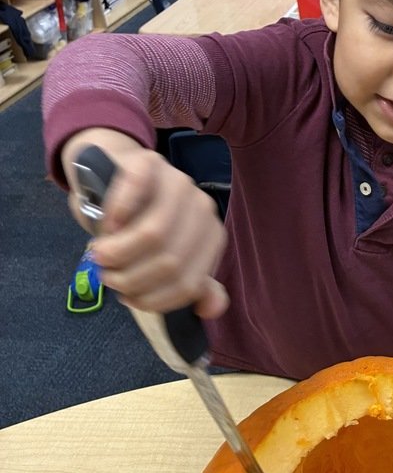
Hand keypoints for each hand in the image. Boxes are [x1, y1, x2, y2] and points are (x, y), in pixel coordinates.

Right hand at [62, 129, 228, 318]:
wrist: (118, 175)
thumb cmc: (140, 222)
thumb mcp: (167, 256)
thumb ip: (189, 282)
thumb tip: (210, 309)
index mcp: (211, 236)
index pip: (188, 284)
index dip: (154, 300)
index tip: (130, 298)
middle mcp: (201, 208)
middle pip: (169, 263)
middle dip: (130, 279)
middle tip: (108, 277)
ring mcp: (177, 182)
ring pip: (153, 235)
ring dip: (118, 254)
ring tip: (101, 257)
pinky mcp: (149, 163)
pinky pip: (135, 192)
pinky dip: (115, 216)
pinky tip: (107, 226)